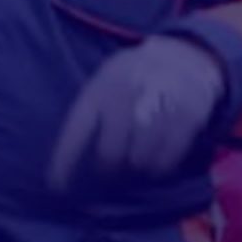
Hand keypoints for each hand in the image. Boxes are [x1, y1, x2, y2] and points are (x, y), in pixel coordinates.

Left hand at [47, 34, 226, 192]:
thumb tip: (77, 156)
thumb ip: (93, 111)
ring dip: (136, 166)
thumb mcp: (106, 80)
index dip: (65, 160)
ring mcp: (155, 109)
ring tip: (137, 161)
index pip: (76, 130)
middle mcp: (126, 99)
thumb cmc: (134, 75)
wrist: (181, 55)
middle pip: (110, 153)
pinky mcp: (184, 120)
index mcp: (101, 89)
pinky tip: (156, 162)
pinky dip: (159, 167)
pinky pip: (166, 159)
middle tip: (112, 168)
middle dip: (109, 167)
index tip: (57, 186)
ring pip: (139, 160)